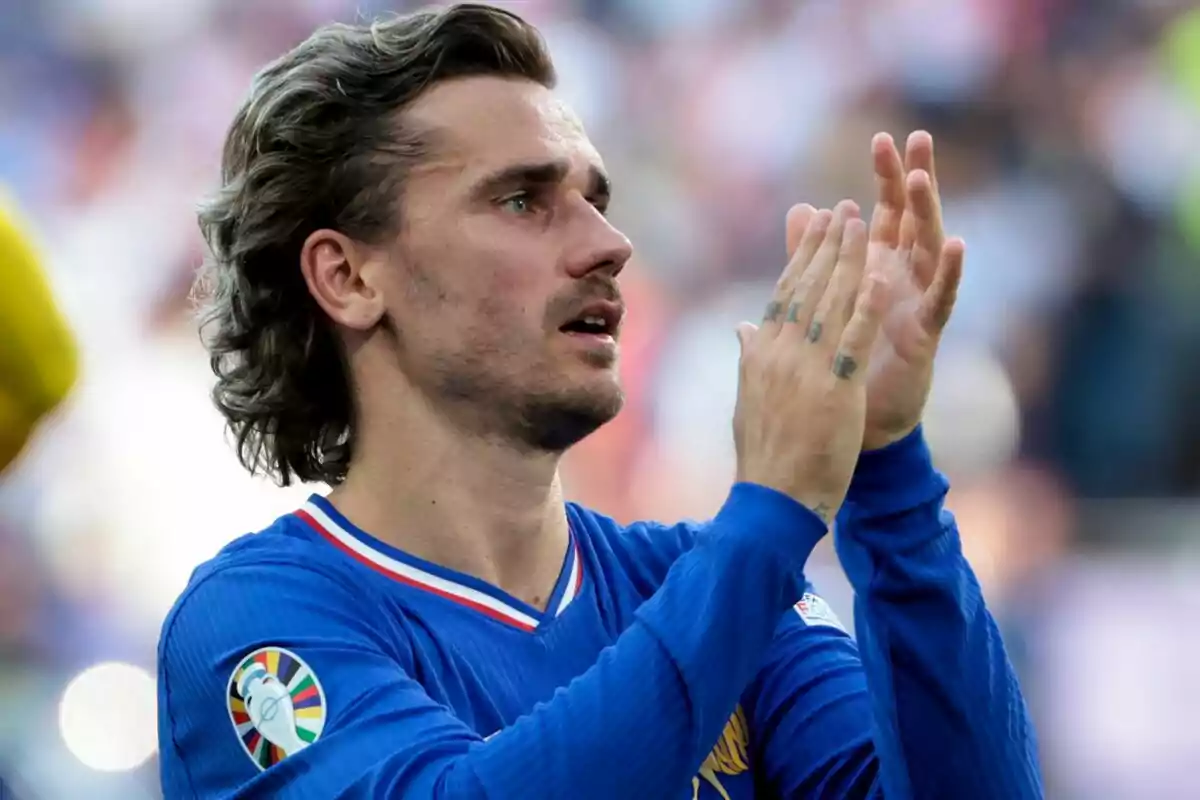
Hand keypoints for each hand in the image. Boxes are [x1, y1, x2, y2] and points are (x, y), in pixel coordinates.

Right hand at [734, 201, 888, 521]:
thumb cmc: (764, 455)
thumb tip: (743, 326)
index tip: (814, 224)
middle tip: (843, 208)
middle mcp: (780, 354)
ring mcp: (806, 369)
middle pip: (806, 287)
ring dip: (848, 259)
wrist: (773, 498)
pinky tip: (880, 274)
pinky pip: (853, 338)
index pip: (783, 293)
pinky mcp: (835, 389)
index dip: (802, 255)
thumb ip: (749, 357)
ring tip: (861, 222)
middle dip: (827, 244)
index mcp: (761, 354)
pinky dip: (866, 304)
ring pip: (830, 302)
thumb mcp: (750, 398)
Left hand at [787, 132, 964, 450]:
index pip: (885, 213)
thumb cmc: (846, 359)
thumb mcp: (828, 299)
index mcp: (878, 269)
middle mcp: (902, 279)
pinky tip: (954, 243)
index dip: (884, 178)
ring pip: (927, 249)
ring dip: (926, 213)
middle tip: (915, 137)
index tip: (881, 138)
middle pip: (911, 219)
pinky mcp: (926, 333)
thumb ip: (815, 255)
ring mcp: (917, 303)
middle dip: (913, 179)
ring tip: (920, 178)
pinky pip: (941, 298)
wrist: (855, 422)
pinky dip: (947, 271)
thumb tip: (800, 208)